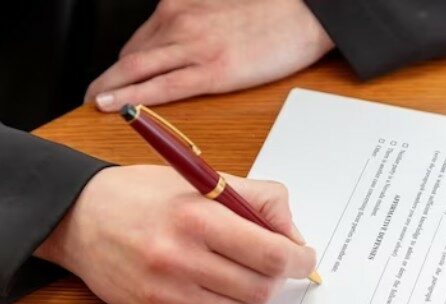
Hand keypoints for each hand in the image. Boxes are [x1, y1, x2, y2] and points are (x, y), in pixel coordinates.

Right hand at [35, 165, 315, 303]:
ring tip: (245, 273)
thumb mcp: (203, 178)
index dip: (299, 260)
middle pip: (262, 288)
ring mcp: (167, 289)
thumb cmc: (144, 194)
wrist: (79, 217)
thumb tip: (293, 234)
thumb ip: (258, 199)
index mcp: (198, 217)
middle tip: (277, 264)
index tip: (304, 257)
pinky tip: (211, 281)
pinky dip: (223, 303)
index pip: (270, 254)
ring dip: (255, 295)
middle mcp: (181, 257)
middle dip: (280, 277)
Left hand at [85, 0, 333, 111]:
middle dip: (106, 78)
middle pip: (130, 55)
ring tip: (96, 104)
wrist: (306, 14)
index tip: (111, 77)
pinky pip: (162, 88)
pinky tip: (116, 106)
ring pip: (136, 70)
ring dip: (110, 89)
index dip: (121, 64)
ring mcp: (194, 47)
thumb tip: (188, 45)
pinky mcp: (212, 72)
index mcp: (183, 7)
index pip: (140, 40)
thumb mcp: (222, 8)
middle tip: (92, 95)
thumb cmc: (272, 13)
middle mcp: (180, 23)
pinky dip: (133, 98)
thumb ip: (198, 24)